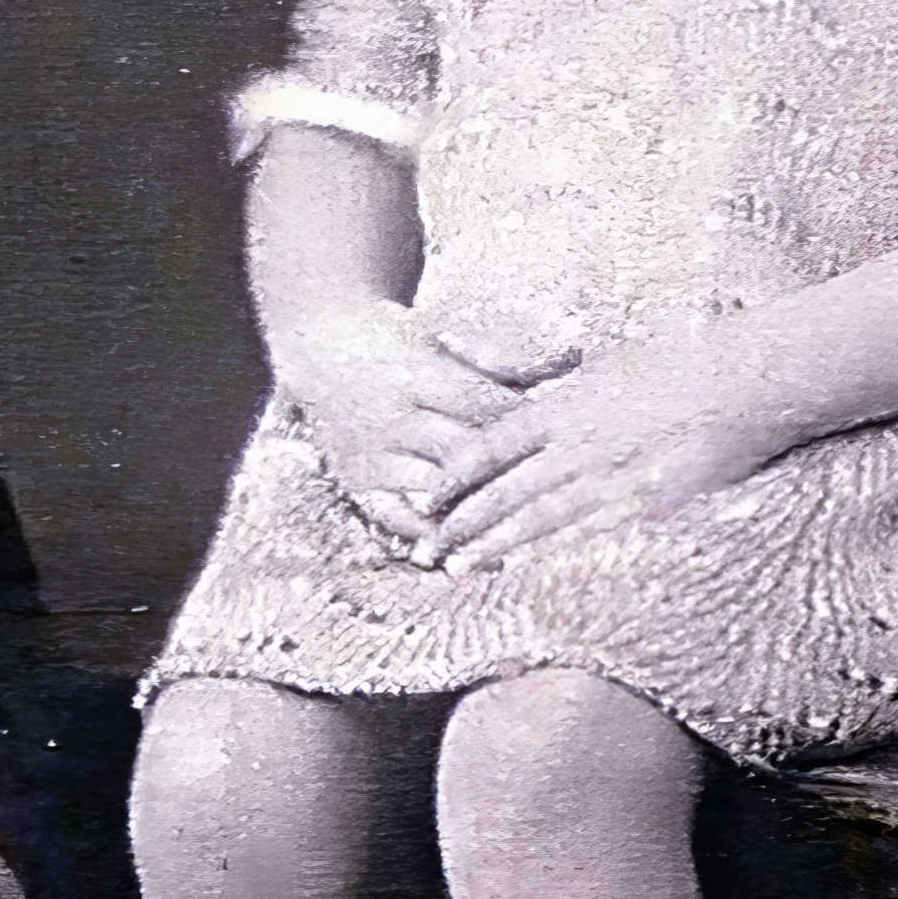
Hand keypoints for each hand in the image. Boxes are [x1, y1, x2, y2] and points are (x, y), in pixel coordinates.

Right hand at [273, 297, 567, 546]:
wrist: (322, 348)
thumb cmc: (402, 343)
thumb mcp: (447, 343)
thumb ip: (506, 362)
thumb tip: (575, 358)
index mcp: (414, 372)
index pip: (480, 405)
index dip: (524, 424)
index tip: (566, 441)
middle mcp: (390, 416)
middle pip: (460, 452)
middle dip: (509, 474)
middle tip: (558, 498)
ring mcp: (370, 453)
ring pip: (433, 491)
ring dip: (474, 517)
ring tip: (521, 538)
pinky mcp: (355, 481)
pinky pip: (393, 518)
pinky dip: (428, 538)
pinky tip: (462, 556)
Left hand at [426, 328, 805, 567]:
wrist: (741, 379)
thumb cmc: (683, 360)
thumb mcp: (609, 358)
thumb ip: (564, 380)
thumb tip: (533, 385)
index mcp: (566, 406)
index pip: (493, 446)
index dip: (457, 475)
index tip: (429, 496)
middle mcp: (578, 446)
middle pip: (505, 492)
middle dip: (462, 523)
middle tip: (426, 549)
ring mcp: (610, 482)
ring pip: (538, 523)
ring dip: (495, 550)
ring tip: (459, 571)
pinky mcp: (646, 510)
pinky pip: (590, 543)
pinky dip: (555, 564)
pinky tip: (529, 581)